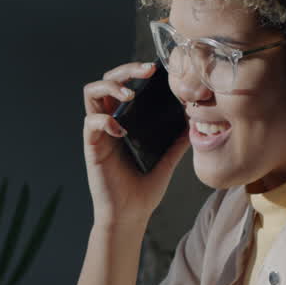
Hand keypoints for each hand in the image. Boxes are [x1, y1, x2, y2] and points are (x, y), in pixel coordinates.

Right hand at [82, 62, 190, 227]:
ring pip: (90, 93)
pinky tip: (121, 130)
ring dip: (109, 87)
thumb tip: (195, 119)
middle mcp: (109, 122)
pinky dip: (104, 120)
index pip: (123, 84)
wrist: (130, 215)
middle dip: (125, 70)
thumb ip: (177, 139)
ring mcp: (98, 133)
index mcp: (125, 120)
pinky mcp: (92, 146)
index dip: (135, 71)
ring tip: (129, 94)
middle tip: (147, 71)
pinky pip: (90, 122)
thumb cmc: (144, 190)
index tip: (156, 69)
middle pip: (105, 80)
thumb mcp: (168, 160)